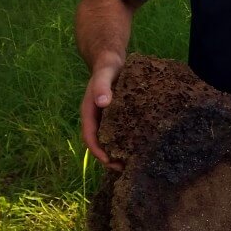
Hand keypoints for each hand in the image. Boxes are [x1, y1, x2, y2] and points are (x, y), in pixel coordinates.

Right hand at [80, 56, 124, 170]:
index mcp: (89, 113)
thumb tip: (102, 103)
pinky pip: (120, 131)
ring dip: (118, 151)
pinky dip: (127, 141)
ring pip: (110, 139)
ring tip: (133, 162)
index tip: (109, 162)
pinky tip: (140, 146)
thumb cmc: (107, 68)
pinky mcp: (118, 115)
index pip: (90, 137)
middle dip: (109, 157)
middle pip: (100, 142)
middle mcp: (97, 118)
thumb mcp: (104, 75)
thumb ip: (100, 86)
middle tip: (124, 168)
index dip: (98, 151)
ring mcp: (107, 118)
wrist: (112, 61)